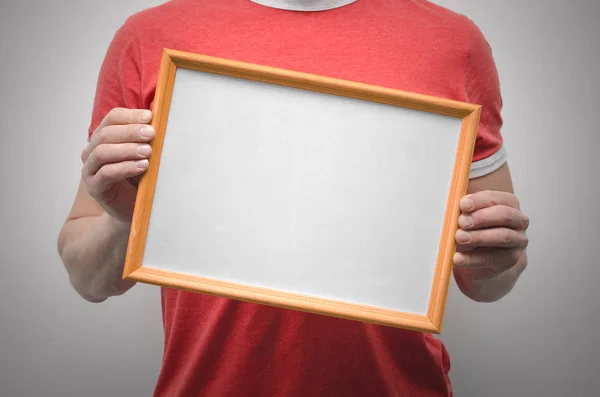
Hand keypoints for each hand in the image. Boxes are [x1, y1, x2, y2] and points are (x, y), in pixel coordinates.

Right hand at [81, 108, 154, 222]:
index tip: (150, 117)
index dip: (130, 116)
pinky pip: (106, 173)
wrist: (132, 208)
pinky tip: (143, 166)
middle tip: (151, 134)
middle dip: (130, 132)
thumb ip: (147, 139)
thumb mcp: (144, 155)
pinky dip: (125, 167)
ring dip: (127, 149)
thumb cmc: (139, 179)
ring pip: (102, 152)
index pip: (112, 119)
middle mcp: (91, 151)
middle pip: (106, 134)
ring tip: (148, 151)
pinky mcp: (95, 187)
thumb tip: (162, 119)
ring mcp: (90, 170)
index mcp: (103, 138)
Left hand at [452, 190, 528, 282]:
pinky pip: (492, 258)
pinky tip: (458, 258)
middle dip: (481, 218)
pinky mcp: (511, 259)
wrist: (484, 254)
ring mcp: (518, 240)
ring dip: (479, 237)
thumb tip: (451, 206)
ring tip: (459, 238)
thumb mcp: (471, 215)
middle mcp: (519, 220)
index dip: (479, 201)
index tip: (462, 205)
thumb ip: (465, 210)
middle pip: (504, 215)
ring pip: (503, 236)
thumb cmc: (476, 227)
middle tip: (462, 222)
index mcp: (509, 203)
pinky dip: (472, 259)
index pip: (496, 199)